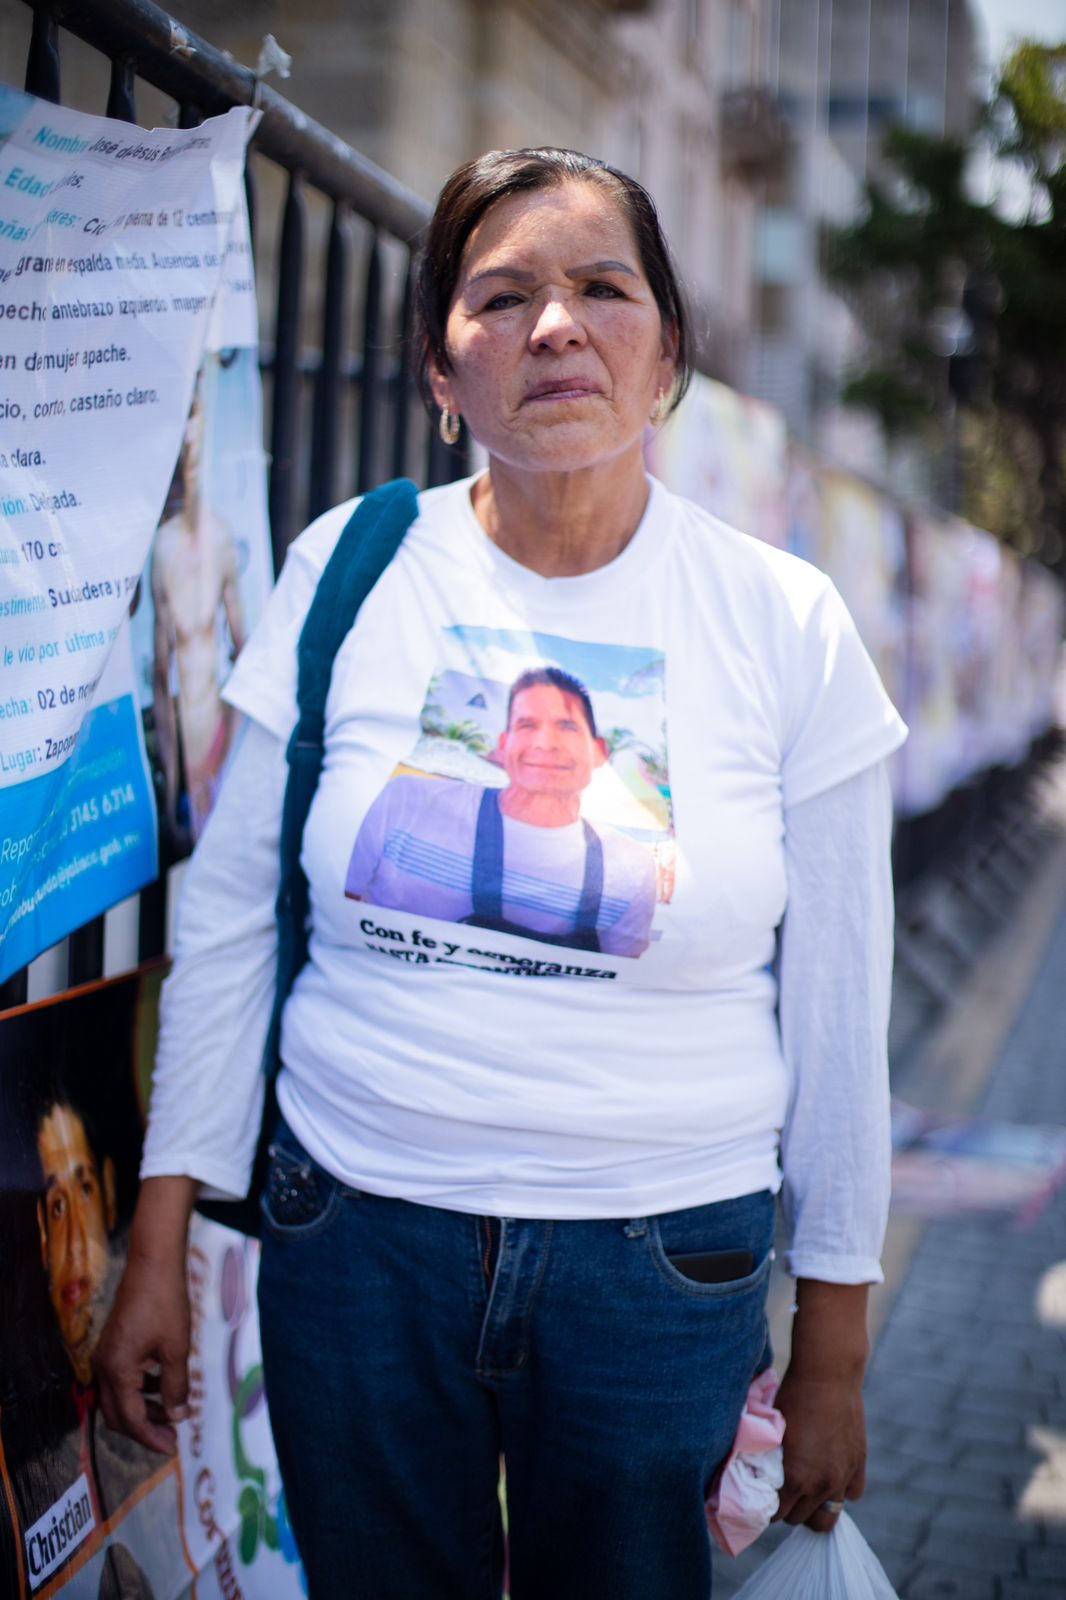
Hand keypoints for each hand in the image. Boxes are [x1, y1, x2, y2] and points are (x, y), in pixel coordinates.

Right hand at [95, 1176, 197, 1454]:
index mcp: (117, 1371)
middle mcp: (103, 1367)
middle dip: (144, 1430)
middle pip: (117, 1415)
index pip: (131, 1419)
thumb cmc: (166, 1303)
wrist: (153, 1262)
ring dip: (143, 1410)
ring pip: (118, 1398)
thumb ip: (175, 1387)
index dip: (151, 1438)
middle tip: (172, 1438)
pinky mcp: (113, 1345)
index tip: (172, 1449)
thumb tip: (178, 1417)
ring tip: (173, 1413)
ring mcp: (105, 1355)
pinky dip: (140, 1390)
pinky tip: (163, 1386)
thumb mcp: (176, 1348)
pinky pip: (121, 1380)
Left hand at [771, 1279, 869, 1532]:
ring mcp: (843, 1477)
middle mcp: (822, 1484)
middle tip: (781, 1490)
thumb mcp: (771, 1432)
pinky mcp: (859, 1465)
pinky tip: (828, 1474)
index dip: (766, 1507)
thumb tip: (753, 1478)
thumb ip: (767, 1462)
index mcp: (795, 1478)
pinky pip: (852, 1495)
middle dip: (788, 1508)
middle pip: (800, 1519)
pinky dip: (840, 1490)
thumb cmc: (792, 1396)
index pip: (776, 1516)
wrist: (828, 1373)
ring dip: (814, 1505)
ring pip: (827, 1516)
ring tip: (805, 1488)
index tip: (762, 1496)